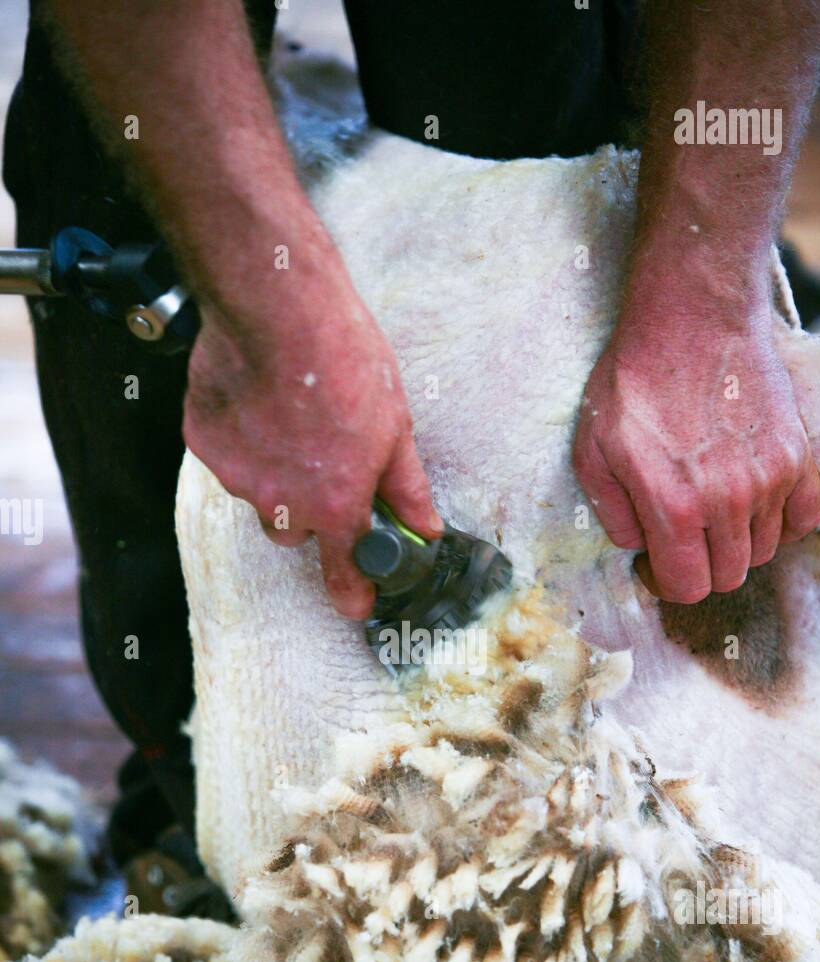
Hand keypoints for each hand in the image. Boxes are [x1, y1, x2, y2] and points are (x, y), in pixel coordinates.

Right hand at [183, 239, 440, 618]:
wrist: (278, 308)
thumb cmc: (342, 360)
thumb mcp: (395, 426)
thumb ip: (406, 487)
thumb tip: (425, 524)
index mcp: (335, 505)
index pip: (342, 575)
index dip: (351, 594)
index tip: (355, 605)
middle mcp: (283, 504)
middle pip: (295, 532)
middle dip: (309, 508)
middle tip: (322, 460)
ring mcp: (238, 477)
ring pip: (258, 493)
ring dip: (273, 471)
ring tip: (289, 418)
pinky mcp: (204, 444)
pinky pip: (225, 456)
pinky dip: (240, 438)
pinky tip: (258, 399)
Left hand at [572, 307, 819, 603]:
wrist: (692, 317)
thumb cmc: (635, 378)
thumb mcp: (593, 449)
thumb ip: (613, 512)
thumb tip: (637, 546)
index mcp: (676, 506)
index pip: (687, 587)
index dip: (665, 584)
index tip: (653, 563)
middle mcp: (729, 501)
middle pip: (728, 576)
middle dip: (699, 568)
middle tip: (678, 540)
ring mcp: (770, 478)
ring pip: (763, 551)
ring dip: (736, 544)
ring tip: (710, 512)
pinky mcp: (795, 455)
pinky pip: (801, 520)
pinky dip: (779, 523)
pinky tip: (751, 505)